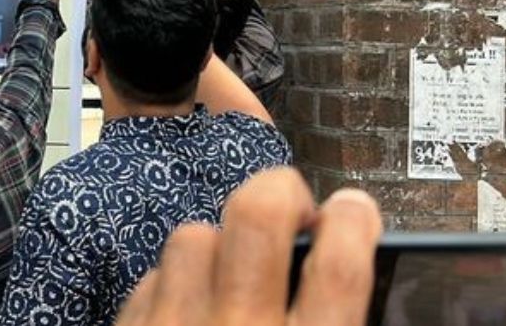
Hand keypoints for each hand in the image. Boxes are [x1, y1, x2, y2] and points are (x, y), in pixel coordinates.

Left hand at [115, 167, 380, 325]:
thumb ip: (326, 318)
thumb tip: (334, 267)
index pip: (338, 264)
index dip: (353, 221)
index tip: (353, 208)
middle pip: (257, 212)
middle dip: (278, 192)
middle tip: (289, 206)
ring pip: (194, 236)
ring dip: (214, 244)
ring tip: (226, 275)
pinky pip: (151, 279)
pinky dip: (170, 286)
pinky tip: (183, 311)